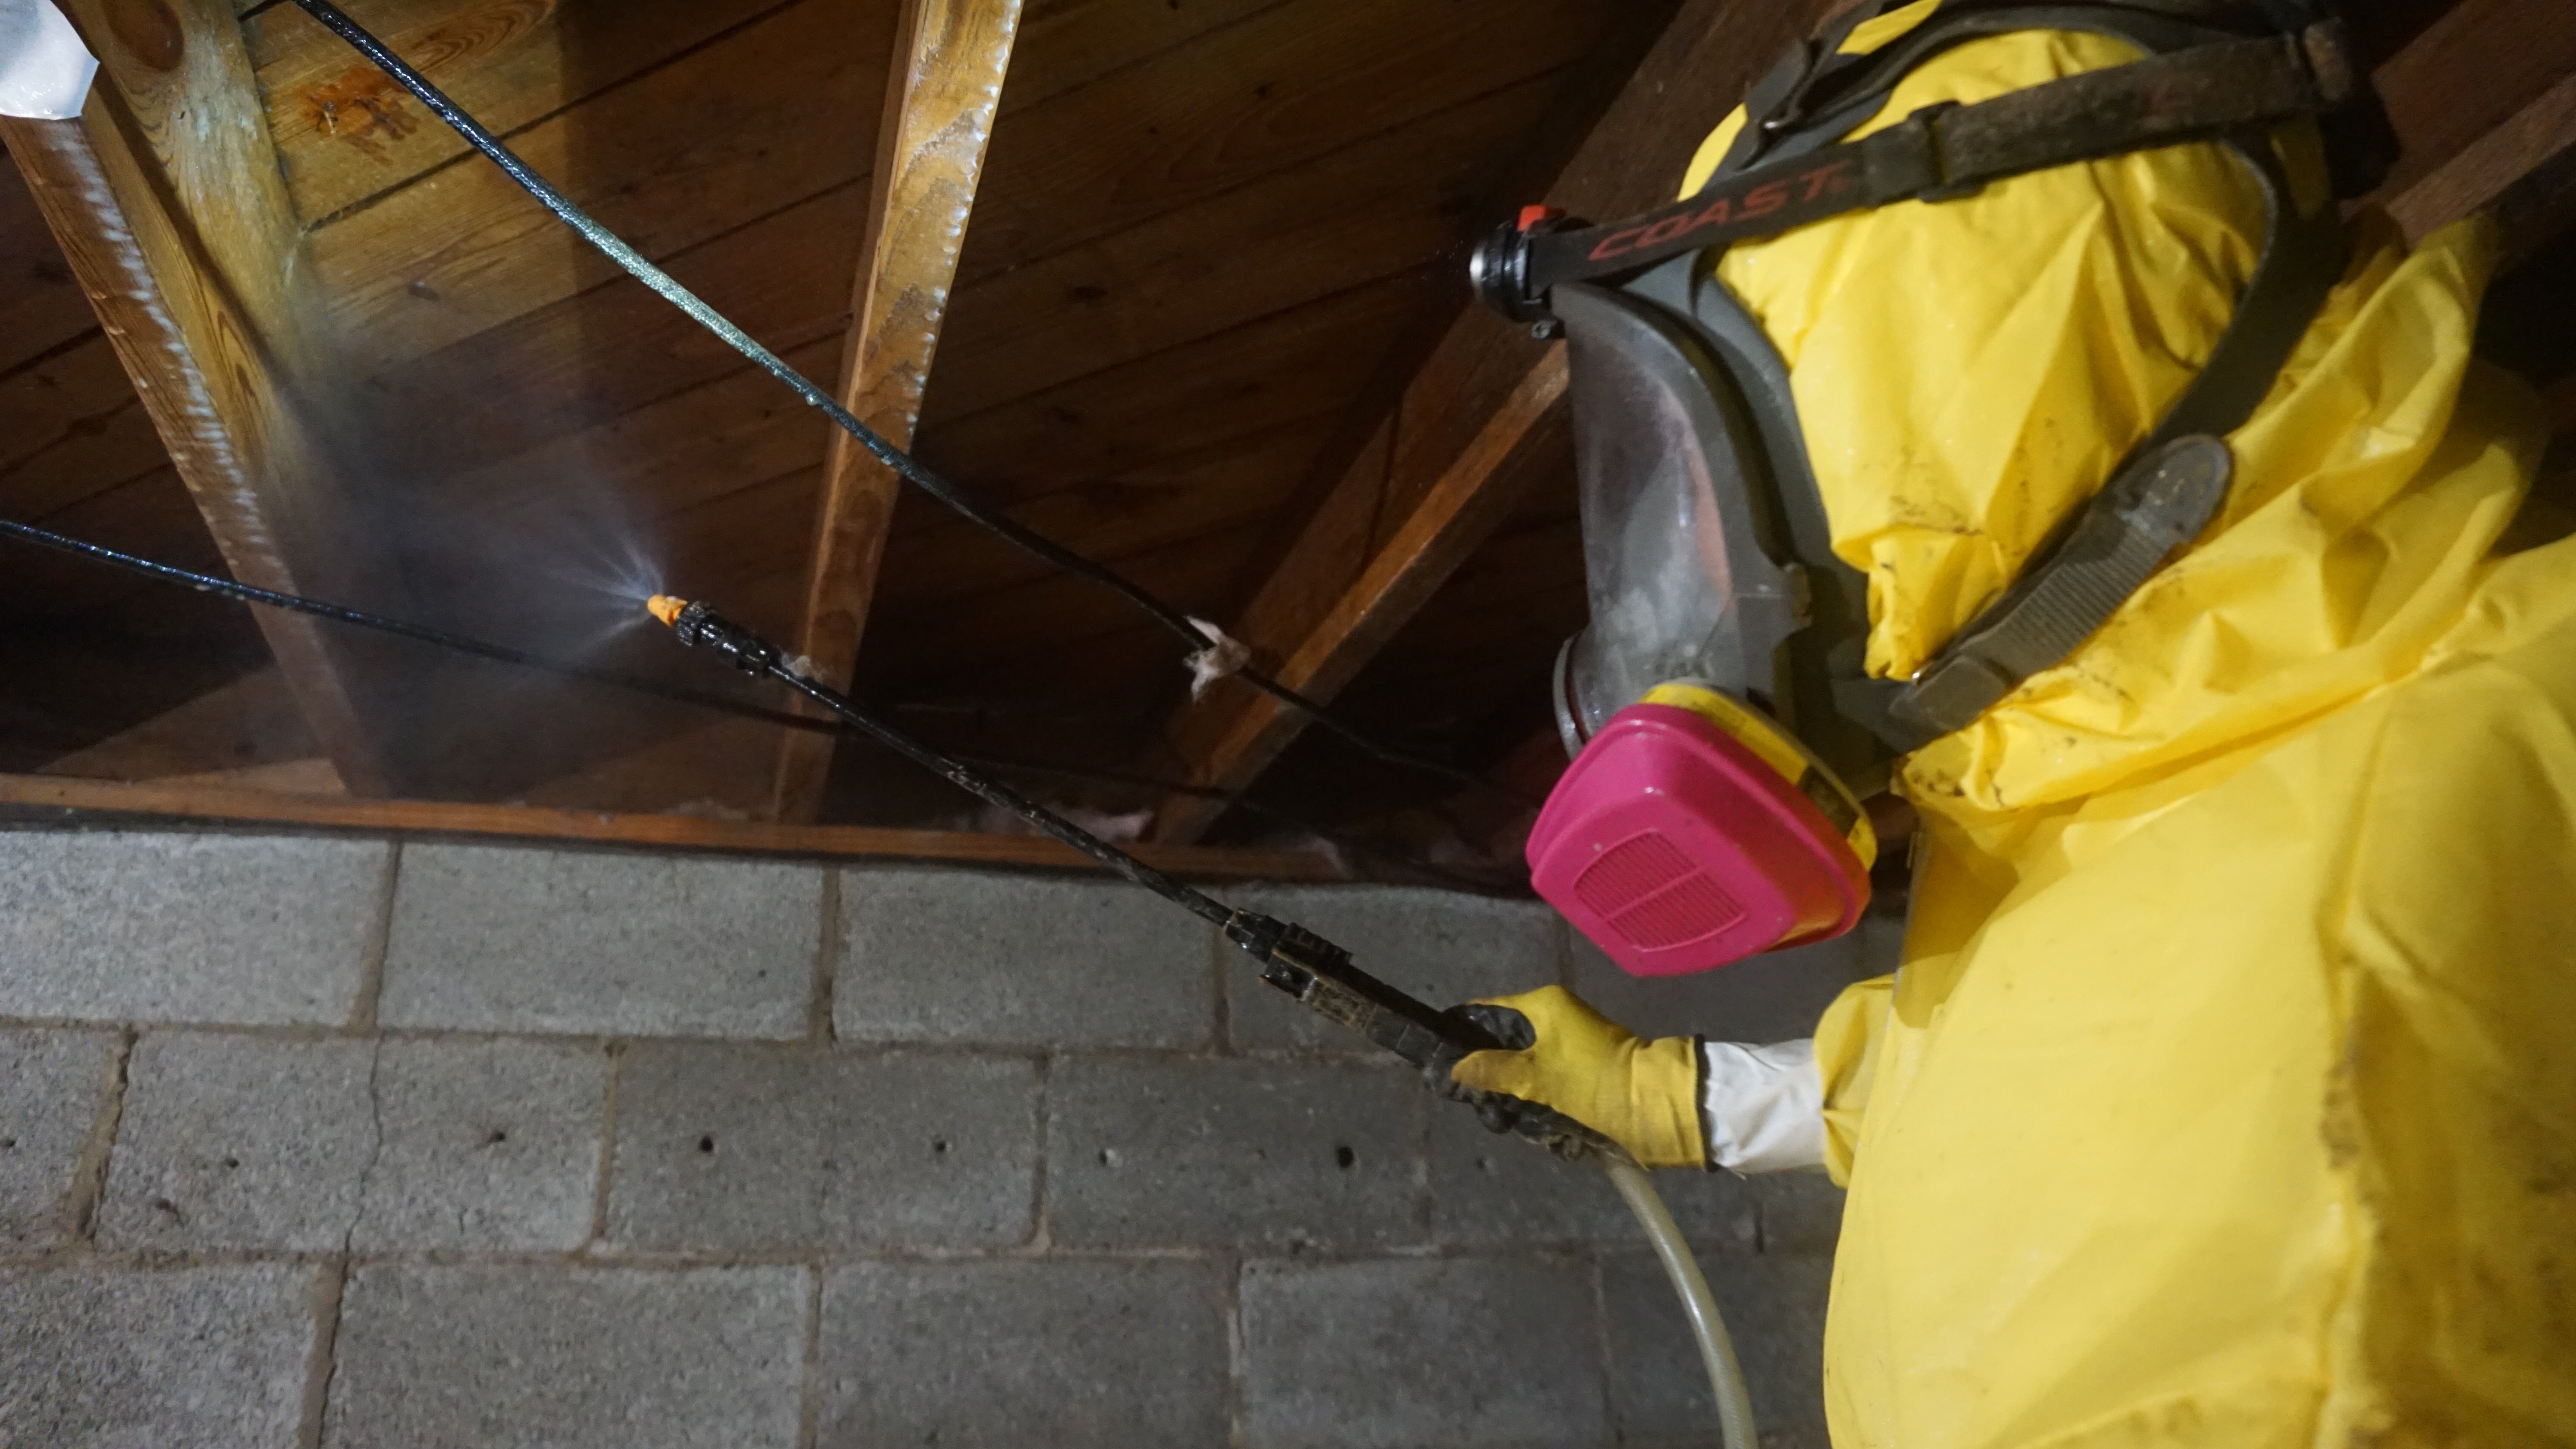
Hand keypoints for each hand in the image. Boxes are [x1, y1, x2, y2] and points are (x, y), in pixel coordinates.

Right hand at [1446, 986, 1704, 1168]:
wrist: (1656, 1106)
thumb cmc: (1595, 1083)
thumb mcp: (1537, 1078)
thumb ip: (1493, 1070)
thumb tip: (1454, 1066)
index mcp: (1545, 1006)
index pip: (1489, 1010)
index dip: (1464, 1033)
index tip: (1443, 1062)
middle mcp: (1556, 1020)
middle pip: (1503, 1044)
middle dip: (1492, 1078)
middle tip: (1484, 1106)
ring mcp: (1569, 1047)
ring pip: (1522, 1070)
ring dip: (1515, 1098)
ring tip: (1511, 1122)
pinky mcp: (1580, 1073)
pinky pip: (1544, 1086)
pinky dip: (1538, 1106)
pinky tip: (1535, 1125)